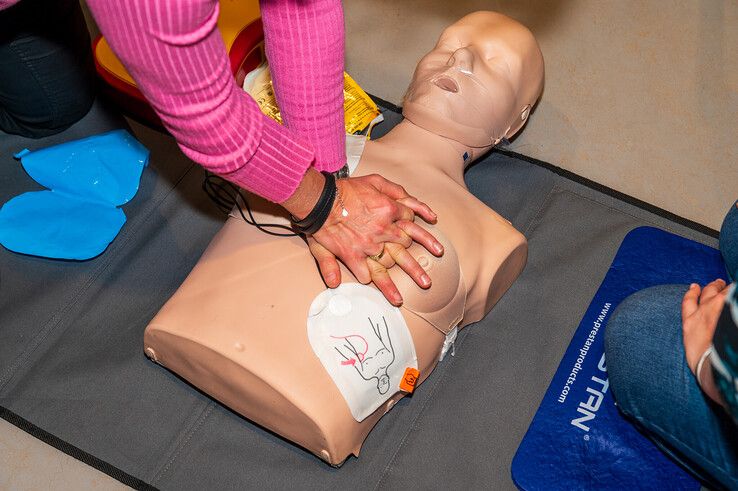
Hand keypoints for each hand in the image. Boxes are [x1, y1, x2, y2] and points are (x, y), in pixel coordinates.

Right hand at [305, 174, 442, 304]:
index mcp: (389, 210)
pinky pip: (364, 271)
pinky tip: (369, 285)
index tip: (419, 241)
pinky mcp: (352, 254)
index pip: (409, 222)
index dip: (414, 230)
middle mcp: (383, 229)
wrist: (320, 198)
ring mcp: (368, 244)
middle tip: (427, 281)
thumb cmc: (345, 189)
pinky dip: (366, 278)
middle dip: (415, 267)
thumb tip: (419, 211)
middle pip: (405, 248)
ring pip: (387, 266)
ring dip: (392, 286)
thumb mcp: (374, 181)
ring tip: (401, 299)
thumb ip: (397, 191)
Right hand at [682, 279, 728, 375]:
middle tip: (718, 283)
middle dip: (712, 286)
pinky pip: (735, 294)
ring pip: (724, 290)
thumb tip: (705, 344)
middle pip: (707, 292)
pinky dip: (736, 293)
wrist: (715, 367)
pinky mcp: (732, 307)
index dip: (691, 293)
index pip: (688, 302)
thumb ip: (698, 343)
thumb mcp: (694, 354)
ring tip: (732, 285)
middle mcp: (702, 312)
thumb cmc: (706, 366)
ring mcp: (719, 307)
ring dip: (728, 287)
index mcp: (690, 323)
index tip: (694, 287)